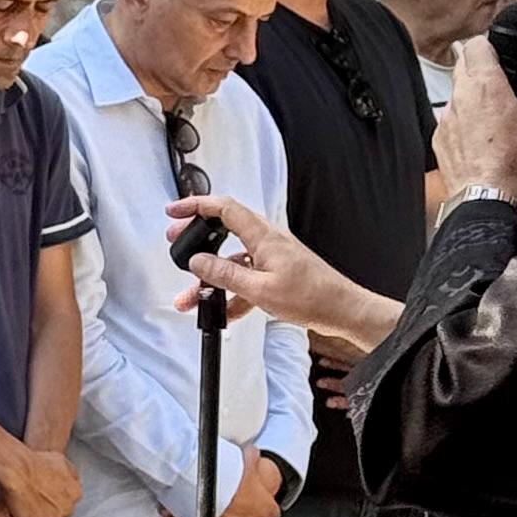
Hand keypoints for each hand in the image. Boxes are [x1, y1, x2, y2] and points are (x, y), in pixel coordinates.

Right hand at [0, 443, 79, 516]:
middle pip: (62, 516)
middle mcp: (68, 507)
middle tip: (37, 509)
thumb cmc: (34, 462)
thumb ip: (69, 471)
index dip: (56, 503)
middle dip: (51, 514)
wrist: (19, 470)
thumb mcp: (59, 459)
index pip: (69, 503)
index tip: (47, 501)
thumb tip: (72, 477)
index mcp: (74, 492)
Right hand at [168, 195, 393, 354]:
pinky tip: (222, 311)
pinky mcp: (275, 274)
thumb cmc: (311, 297)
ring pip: (232, 261)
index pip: (224, 209)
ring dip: (210, 278)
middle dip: (196, 238)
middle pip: (224, 230)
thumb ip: (225, 274)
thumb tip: (197, 261)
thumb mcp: (259, 289)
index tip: (174, 211)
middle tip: (176, 245)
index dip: (196, 205)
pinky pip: (245, 278)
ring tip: (191, 297)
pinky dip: (231, 292)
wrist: (342, 310)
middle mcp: (267, 242)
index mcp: (264, 237)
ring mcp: (271, 257)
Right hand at [214, 446, 283, 516]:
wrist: (206, 489)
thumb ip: (252, 459)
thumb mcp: (246, 460)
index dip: (267, 507)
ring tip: (229, 516)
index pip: (273, 513)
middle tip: (242, 507)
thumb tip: (253, 452)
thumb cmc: (228, 477)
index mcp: (264, 506)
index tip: (261, 503)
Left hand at [433, 34, 516, 202]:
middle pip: (463, 62)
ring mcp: (445, 116)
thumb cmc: (511, 160)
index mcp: (484, 85)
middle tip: (503, 77)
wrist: (484, 195)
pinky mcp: (438, 134)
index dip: (490, 43)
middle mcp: (459, 96)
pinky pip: (450, 114)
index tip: (502, 51)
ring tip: (495, 109)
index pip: (476, 44)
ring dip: (472, 91)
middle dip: (481, 64)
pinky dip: (463, 115)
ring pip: (455, 89)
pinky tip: (481, 132)